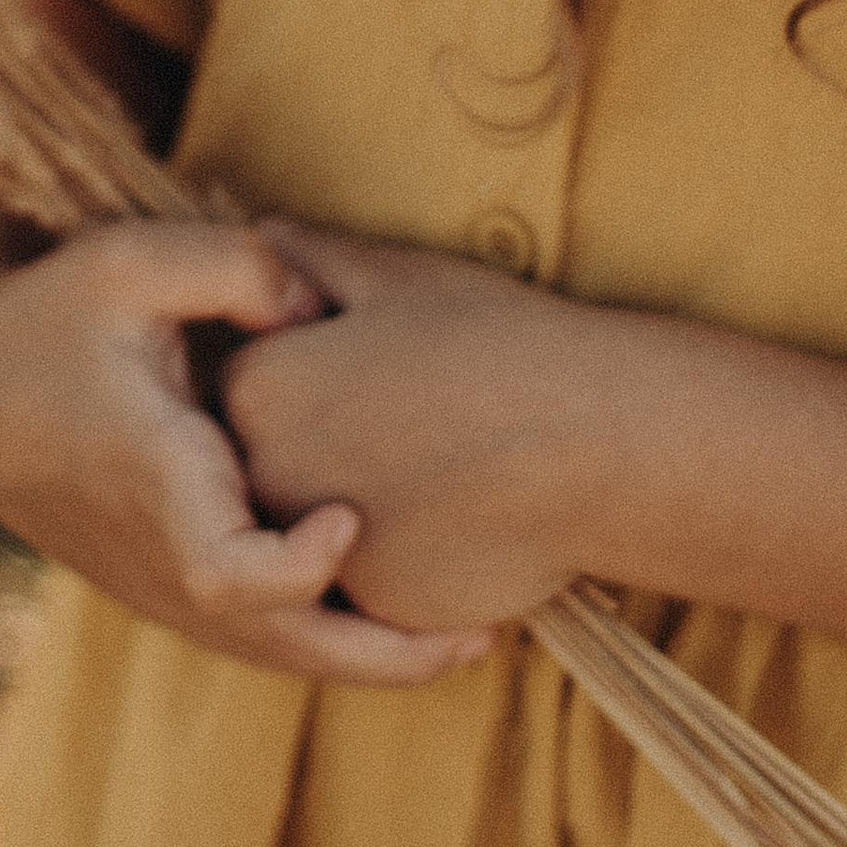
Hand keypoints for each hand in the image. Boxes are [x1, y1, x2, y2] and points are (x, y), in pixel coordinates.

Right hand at [0, 154, 490, 683]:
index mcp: (153, 477)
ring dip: (365, 659)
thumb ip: (238, 268)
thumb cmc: (59, 311)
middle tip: (479, 639)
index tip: (352, 520)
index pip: (228, 569)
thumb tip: (321, 307)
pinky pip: (253, 637)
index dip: (297, 565)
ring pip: (269, 654)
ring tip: (468, 639)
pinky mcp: (164, 588)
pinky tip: (396, 619)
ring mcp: (157, 584)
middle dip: (378, 656)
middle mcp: (157, 552)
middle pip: (273, 644)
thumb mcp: (135, 256)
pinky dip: (325, 640)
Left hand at [222, 218, 609, 631]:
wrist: (598, 442)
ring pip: (316, 521)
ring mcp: (319, 556)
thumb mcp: (395, 274)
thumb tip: (264, 237)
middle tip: (412, 402)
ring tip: (438, 451)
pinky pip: (371, 574)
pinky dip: (404, 546)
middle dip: (322, 429)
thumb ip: (308, 256)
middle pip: (268, 452)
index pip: (249, 371)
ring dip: (355, 492)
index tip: (381, 350)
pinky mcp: (377, 609)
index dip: (315, 353)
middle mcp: (268, 483)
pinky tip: (461, 506)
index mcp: (261, 390)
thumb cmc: (497, 341)